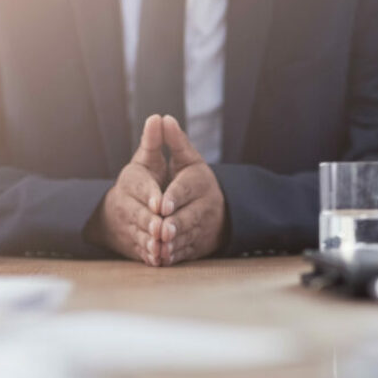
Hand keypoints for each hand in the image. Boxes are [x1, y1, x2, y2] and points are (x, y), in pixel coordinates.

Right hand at [92, 115, 168, 265]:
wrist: (118, 210)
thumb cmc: (141, 180)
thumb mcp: (146, 159)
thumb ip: (154, 142)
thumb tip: (158, 117)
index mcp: (131, 180)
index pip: (140, 187)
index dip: (151, 196)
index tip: (161, 203)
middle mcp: (125, 203)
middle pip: (138, 214)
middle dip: (150, 222)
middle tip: (163, 229)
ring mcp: (126, 225)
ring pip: (138, 234)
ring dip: (150, 242)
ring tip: (162, 247)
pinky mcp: (130, 243)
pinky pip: (139, 251)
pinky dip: (149, 256)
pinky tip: (159, 260)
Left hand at [159, 115, 226, 266]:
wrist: (218, 209)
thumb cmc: (193, 180)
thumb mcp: (186, 159)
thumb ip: (173, 142)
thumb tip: (162, 118)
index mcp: (200, 180)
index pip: (186, 188)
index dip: (173, 197)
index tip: (161, 205)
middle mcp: (206, 204)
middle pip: (189, 215)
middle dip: (174, 224)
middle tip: (161, 230)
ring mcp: (204, 226)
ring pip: (188, 236)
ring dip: (174, 243)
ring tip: (160, 247)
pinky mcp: (200, 244)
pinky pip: (188, 251)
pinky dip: (175, 256)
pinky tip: (163, 259)